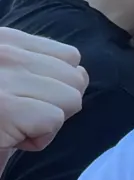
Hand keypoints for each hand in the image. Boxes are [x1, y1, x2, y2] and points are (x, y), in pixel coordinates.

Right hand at [0, 29, 87, 151]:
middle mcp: (7, 51)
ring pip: (71, 99)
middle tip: (22, 118)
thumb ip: (30, 67)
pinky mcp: (5, 108)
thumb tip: (80, 76)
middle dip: (56, 105)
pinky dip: (39, 139)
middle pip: (76, 77)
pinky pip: (54, 120)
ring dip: (48, 123)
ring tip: (15, 127)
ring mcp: (5, 77)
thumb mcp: (5, 76)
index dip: (57, 86)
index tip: (27, 102)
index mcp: (6, 39)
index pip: (69, 57)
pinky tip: (11, 140)